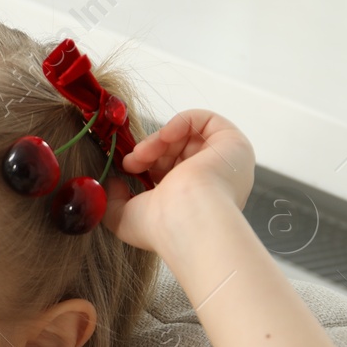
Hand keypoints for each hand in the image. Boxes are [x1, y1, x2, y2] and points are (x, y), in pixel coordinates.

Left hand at [103, 109, 254, 252]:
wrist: (187, 219)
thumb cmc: (159, 227)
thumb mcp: (123, 217)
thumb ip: (113, 199)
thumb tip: (114, 182)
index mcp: (194, 200)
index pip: (169, 171)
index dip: (147, 164)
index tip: (128, 168)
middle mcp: (212, 182)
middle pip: (177, 152)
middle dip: (150, 152)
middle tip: (131, 162)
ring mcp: (224, 162)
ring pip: (187, 136)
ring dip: (159, 139)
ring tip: (143, 153)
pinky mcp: (233, 143)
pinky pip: (205, 120)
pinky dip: (180, 122)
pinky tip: (165, 136)